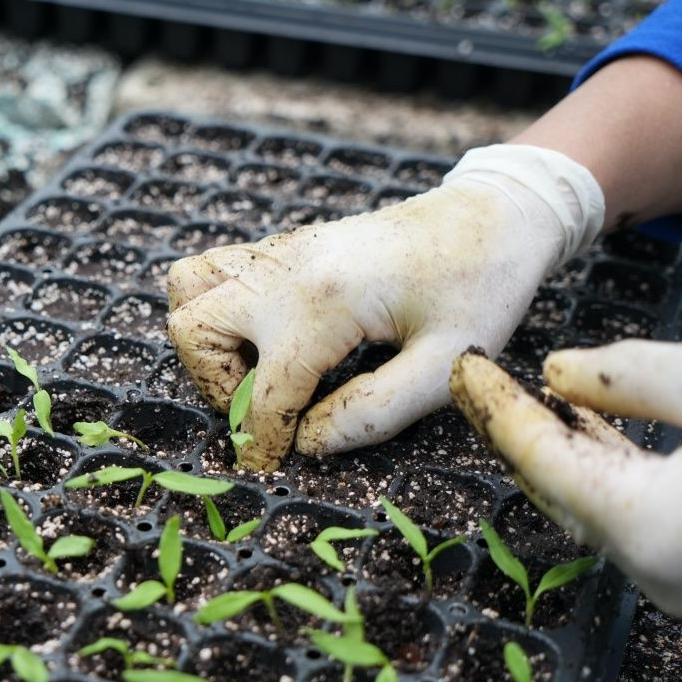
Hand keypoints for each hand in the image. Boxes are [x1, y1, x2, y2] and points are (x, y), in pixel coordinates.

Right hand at [166, 144, 603, 470]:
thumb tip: (308, 443)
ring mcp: (280, 251)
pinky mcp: (285, 246)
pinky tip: (270, 339)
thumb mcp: (449, 366)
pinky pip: (214, 270)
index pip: (263, 393)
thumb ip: (375, 413)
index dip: (262, 443)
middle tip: (268, 409)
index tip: (273, 467)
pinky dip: (219, 310)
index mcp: (325, 303)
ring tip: (259, 370)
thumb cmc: (481, 290)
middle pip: (193, 330)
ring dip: (208, 342)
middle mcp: (287, 270)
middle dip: (217, 388)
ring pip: (188, 290)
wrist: (494, 214)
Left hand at [449, 342, 681, 617]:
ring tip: (509, 392)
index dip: (496, 409)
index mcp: (648, 533)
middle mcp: (654, 569)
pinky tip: (580, 420)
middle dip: (513, 428)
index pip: (543, 461)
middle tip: (470, 377)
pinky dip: (602, 461)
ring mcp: (680, 573)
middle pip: (557, 486)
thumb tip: (552, 375)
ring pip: (590, 498)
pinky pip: (628, 506)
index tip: (462, 367)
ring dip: (556, 444)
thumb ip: (620, 376)